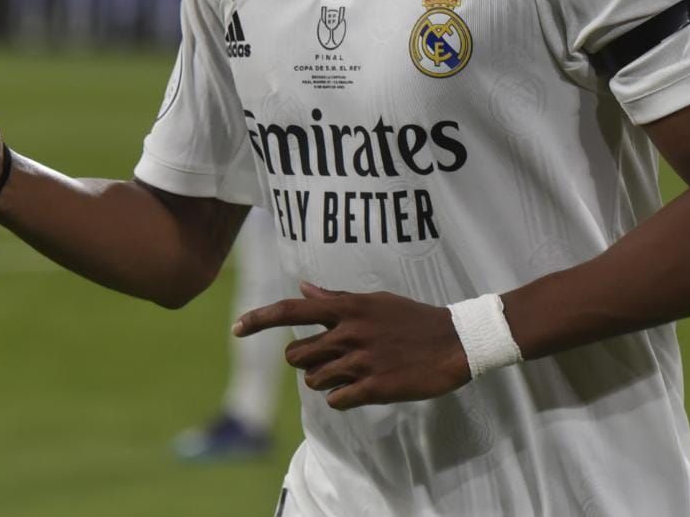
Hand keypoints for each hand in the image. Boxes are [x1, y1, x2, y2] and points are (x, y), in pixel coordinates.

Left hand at [234, 282, 470, 409]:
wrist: (454, 343)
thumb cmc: (413, 318)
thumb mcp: (375, 301)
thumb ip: (336, 299)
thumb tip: (303, 289)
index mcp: (348, 308)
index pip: (291, 311)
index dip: (259, 319)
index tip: (235, 328)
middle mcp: (349, 333)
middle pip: (296, 355)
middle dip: (303, 361)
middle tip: (325, 358)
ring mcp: (361, 361)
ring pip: (313, 380)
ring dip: (324, 380)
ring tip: (348, 372)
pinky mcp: (374, 387)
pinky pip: (336, 400)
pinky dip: (341, 398)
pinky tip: (358, 388)